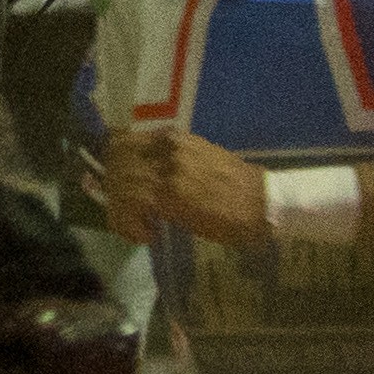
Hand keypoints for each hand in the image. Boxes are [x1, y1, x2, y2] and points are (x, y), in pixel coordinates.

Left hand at [96, 125, 273, 246]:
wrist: (261, 204)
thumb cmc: (234, 188)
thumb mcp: (196, 161)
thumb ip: (168, 162)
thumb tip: (139, 176)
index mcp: (171, 138)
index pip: (120, 140)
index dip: (112, 165)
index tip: (118, 186)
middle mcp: (164, 148)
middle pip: (113, 162)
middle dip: (113, 191)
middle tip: (128, 213)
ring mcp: (165, 170)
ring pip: (117, 186)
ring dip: (122, 213)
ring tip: (142, 228)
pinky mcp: (168, 196)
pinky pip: (128, 207)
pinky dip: (130, 226)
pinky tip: (148, 235)